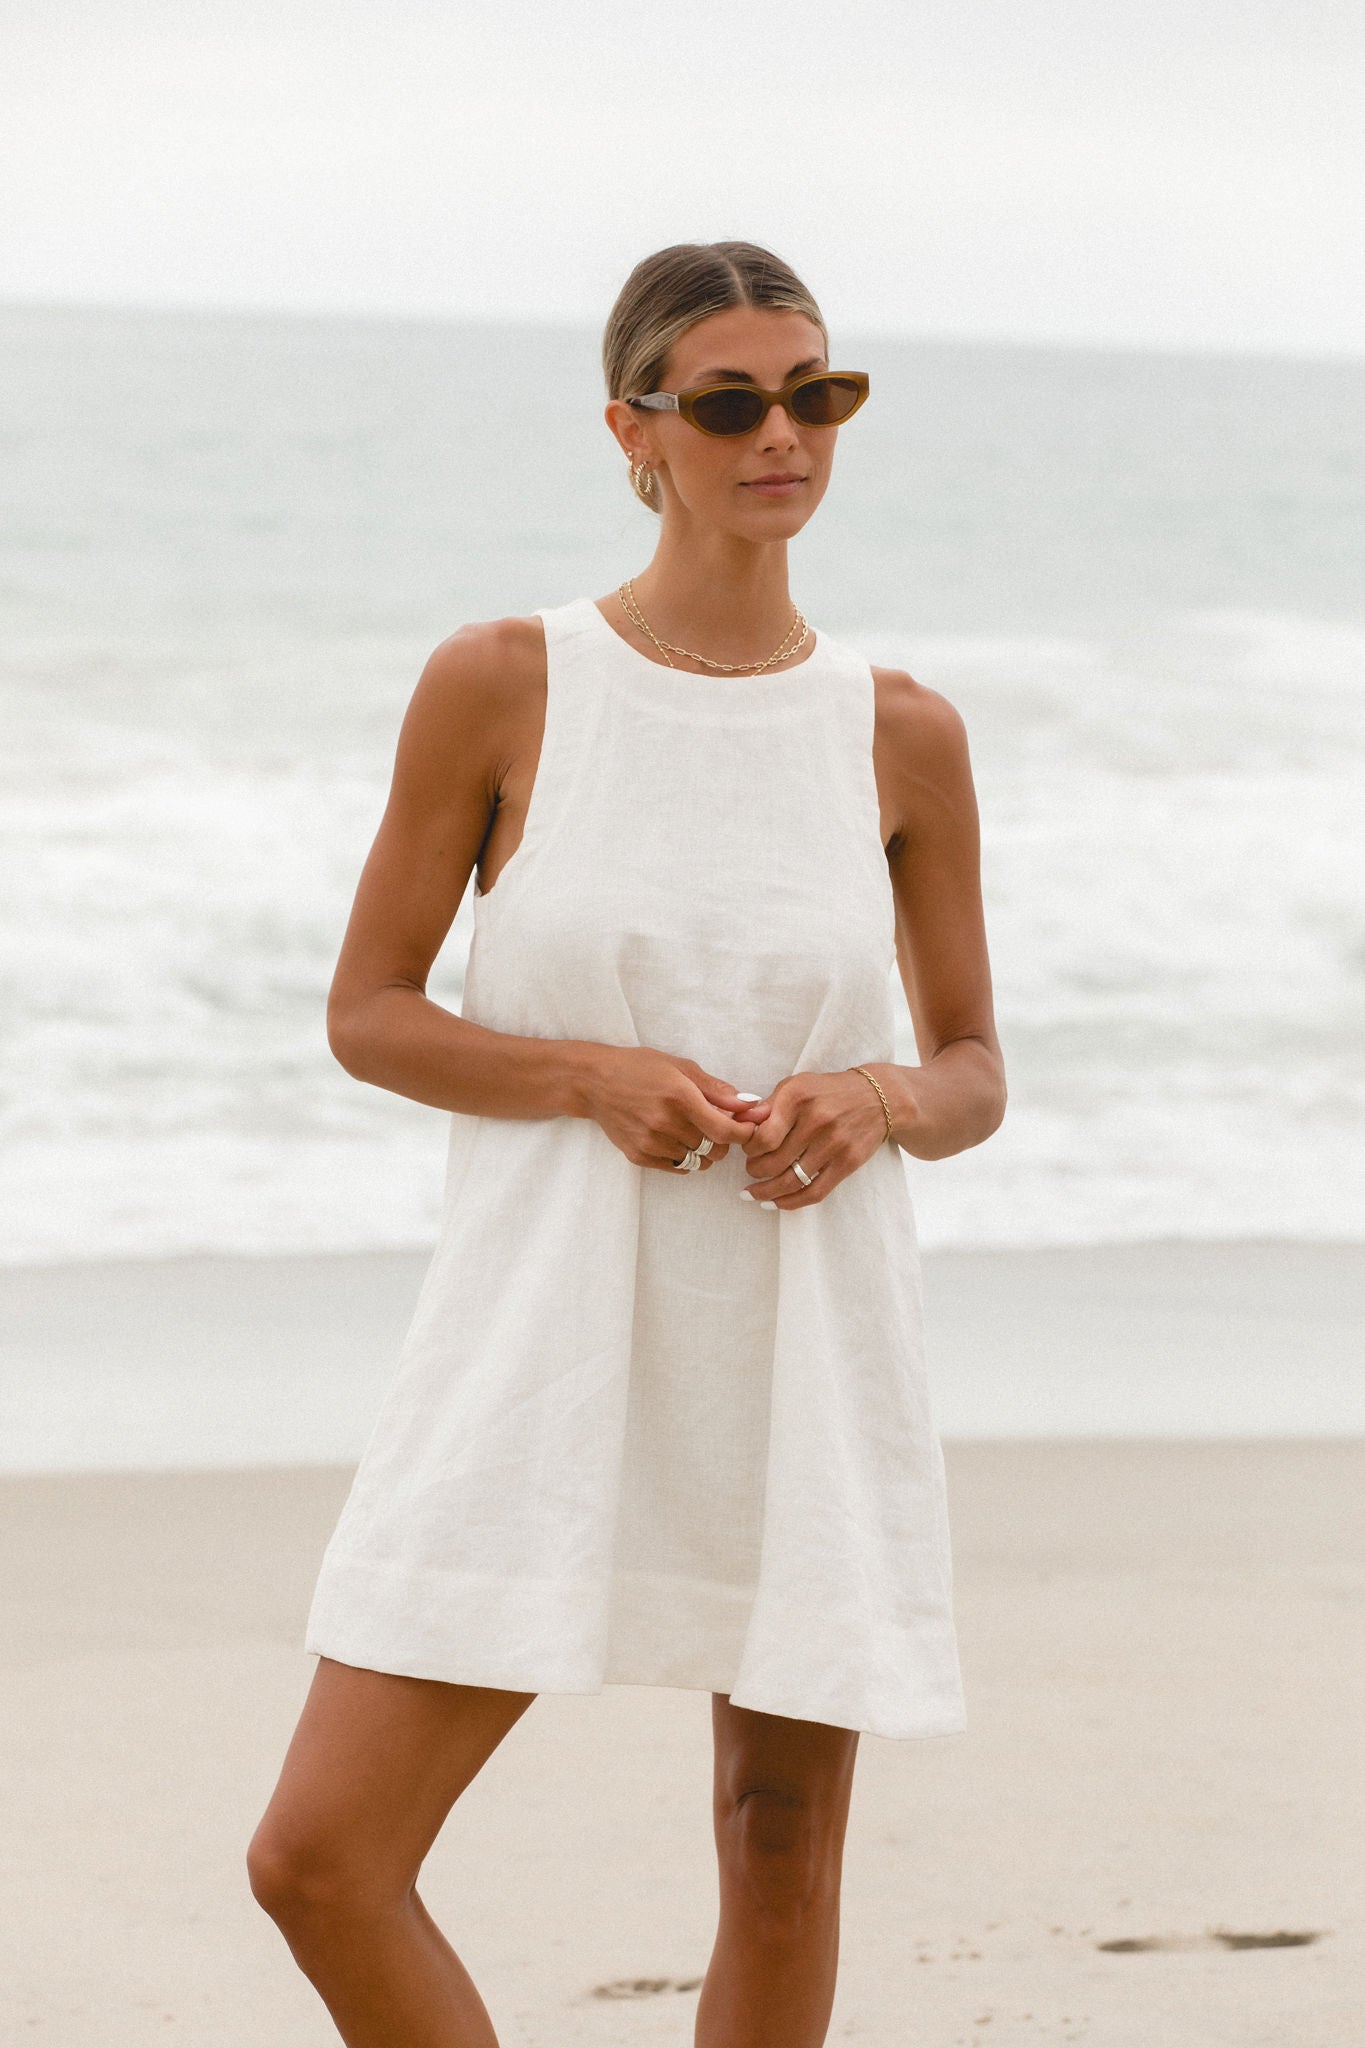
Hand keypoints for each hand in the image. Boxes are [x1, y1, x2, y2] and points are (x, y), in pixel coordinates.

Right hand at [584, 1047, 757, 1171]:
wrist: (594, 1082)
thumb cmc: (639, 1068)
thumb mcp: (680, 1066)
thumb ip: (715, 1088)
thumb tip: (746, 1103)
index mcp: (679, 1096)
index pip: (724, 1130)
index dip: (743, 1134)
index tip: (747, 1129)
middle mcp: (665, 1122)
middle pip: (714, 1149)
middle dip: (723, 1141)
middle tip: (718, 1127)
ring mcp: (650, 1142)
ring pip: (697, 1160)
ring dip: (704, 1150)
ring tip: (695, 1132)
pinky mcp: (639, 1156)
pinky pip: (677, 1167)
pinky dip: (685, 1157)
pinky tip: (677, 1140)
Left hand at [738, 1069, 893, 1208]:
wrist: (878, 1097)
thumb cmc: (828, 1092)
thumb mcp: (796, 1086)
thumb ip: (768, 1106)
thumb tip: (739, 1124)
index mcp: (798, 1097)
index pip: (763, 1136)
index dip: (749, 1150)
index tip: (748, 1151)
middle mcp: (816, 1120)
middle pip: (774, 1162)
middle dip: (754, 1171)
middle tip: (751, 1170)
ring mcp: (834, 1143)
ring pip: (791, 1181)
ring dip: (766, 1192)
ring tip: (754, 1193)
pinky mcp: (848, 1162)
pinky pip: (814, 1192)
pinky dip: (790, 1203)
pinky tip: (775, 1203)